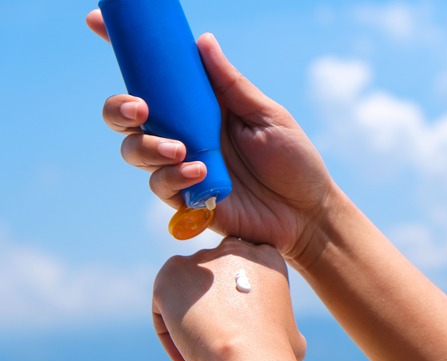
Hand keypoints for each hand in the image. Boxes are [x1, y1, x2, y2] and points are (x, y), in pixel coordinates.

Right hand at [87, 10, 335, 261]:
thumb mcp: (268, 117)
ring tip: (179, 150)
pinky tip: (198, 173)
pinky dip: (174, 177)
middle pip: (129, 115)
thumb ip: (232, 85)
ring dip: (148, 147)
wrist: (308, 213)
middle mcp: (185, 133)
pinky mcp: (186, 199)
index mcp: (202, 106)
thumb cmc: (293, 161)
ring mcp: (183, 166)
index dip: (125, 50)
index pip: (157, 77)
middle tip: (140, 108)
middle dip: (120, 108)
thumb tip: (201, 41)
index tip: (98, 21)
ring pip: (135, 150)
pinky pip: (161, 186)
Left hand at [153, 237, 305, 360]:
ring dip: (191, 331)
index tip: (240, 336)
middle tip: (218, 354)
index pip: (244, 276)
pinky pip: (165, 309)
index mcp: (266, 256)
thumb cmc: (276, 348)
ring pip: (188, 299)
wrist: (248, 351)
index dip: (239, 310)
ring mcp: (200, 258)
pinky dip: (171, 335)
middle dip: (212, 319)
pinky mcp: (170, 273)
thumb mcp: (292, 331)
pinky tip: (185, 360)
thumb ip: (279, 322)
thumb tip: (283, 335)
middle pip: (214, 287)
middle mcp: (232, 249)